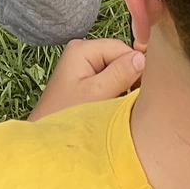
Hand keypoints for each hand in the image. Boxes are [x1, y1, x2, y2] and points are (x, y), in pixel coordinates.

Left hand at [28, 39, 143, 120]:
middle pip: (120, 58)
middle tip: (127, 99)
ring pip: (116, 70)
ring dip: (122, 86)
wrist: (46, 139)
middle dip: (128, 78)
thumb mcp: (96, 94)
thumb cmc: (66, 115)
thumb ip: (120, 73)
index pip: (122, 48)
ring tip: (116, 105)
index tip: (140, 90)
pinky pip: (109, 79)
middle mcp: (82, 51)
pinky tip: (111, 106)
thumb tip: (142, 57)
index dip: (135, 67)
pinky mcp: (85, 79)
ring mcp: (83, 65)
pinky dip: (115, 91)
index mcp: (82, 48)